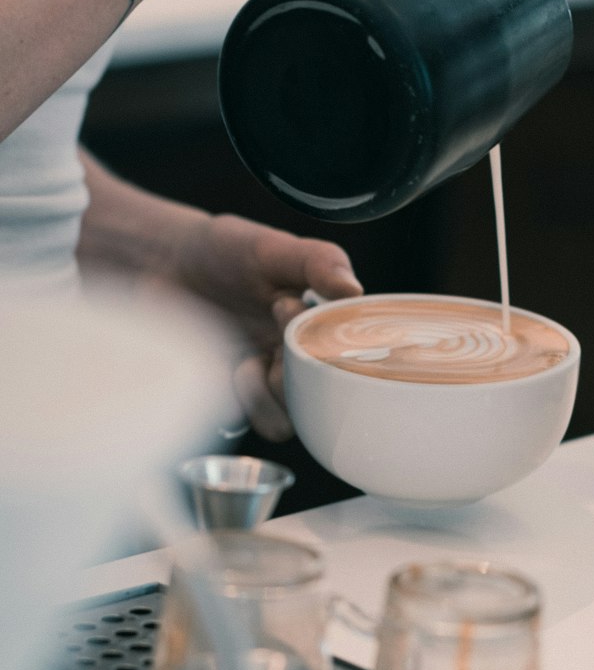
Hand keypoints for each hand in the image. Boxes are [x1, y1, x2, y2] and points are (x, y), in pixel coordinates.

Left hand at [172, 213, 362, 440]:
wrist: (163, 265)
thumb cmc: (223, 252)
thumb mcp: (273, 247)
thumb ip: (319, 262)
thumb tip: (354, 291)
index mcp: (319, 322)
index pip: (351, 351)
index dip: (332, 342)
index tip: (293, 305)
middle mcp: (300, 354)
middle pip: (327, 392)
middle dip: (305, 374)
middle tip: (274, 341)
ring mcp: (269, 377)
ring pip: (297, 415)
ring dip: (278, 395)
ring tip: (252, 361)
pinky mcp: (238, 396)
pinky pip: (259, 421)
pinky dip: (250, 403)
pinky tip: (232, 370)